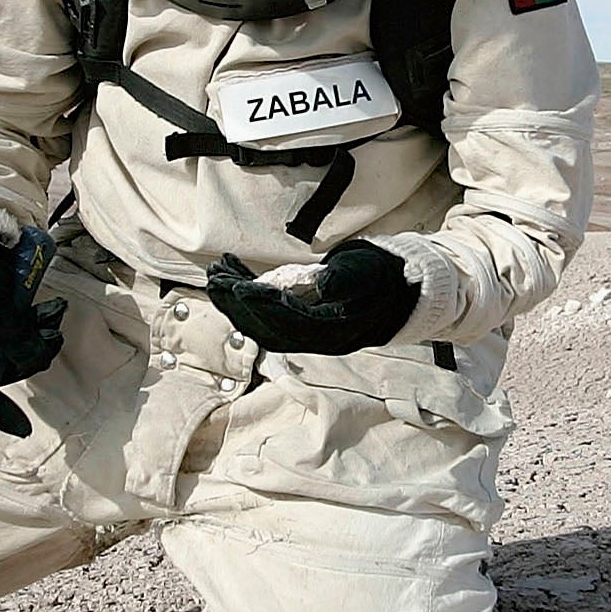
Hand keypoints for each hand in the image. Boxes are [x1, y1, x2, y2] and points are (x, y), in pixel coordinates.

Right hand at [0, 234, 65, 435]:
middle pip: (9, 371)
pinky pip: (29, 333)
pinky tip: (49, 310)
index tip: (23, 429)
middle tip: (50, 336)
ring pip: (24, 351)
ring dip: (43, 336)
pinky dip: (42, 324)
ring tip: (52, 314)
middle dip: (33, 355)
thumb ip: (12, 336)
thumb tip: (34, 357)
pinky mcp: (7, 320)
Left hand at [205, 241, 420, 354]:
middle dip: (237, 305)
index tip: (239, 287)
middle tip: (215, 278)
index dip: (262, 305)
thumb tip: (325, 284)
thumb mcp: (369, 271)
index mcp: (334, 329)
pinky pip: (265, 320)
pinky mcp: (298, 328)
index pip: (291, 321)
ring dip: (234, 304)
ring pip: (262, 327)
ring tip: (215, 277)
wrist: (395, 295)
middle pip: (268, 328)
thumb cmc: (381, 278)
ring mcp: (306, 337)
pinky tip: (232, 280)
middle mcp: (316, 339)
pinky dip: (245, 303)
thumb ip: (347, 278)